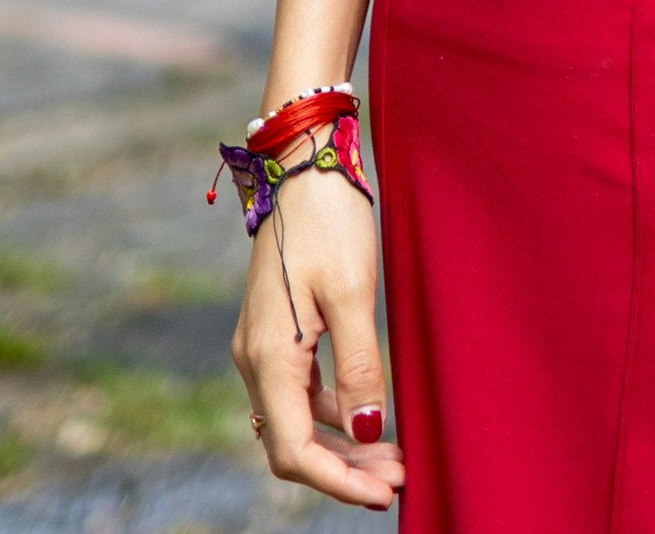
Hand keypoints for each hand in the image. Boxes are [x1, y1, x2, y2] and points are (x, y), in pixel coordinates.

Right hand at [231, 166, 403, 506]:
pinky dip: (330, 413)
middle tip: (400, 477)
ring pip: (294, 419)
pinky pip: (297, 391)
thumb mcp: (353, 292)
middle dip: (344, 468)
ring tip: (393, 453)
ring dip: (340, 442)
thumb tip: (369, 429)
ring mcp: (261, 344)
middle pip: (291, 443)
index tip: (387, 494)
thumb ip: (360, 365)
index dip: (339, 481)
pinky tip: (366, 411)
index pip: (294, 451)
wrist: (302, 160)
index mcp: (268, 357)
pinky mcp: (275, 329)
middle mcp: (254, 358)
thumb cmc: (330, 220)